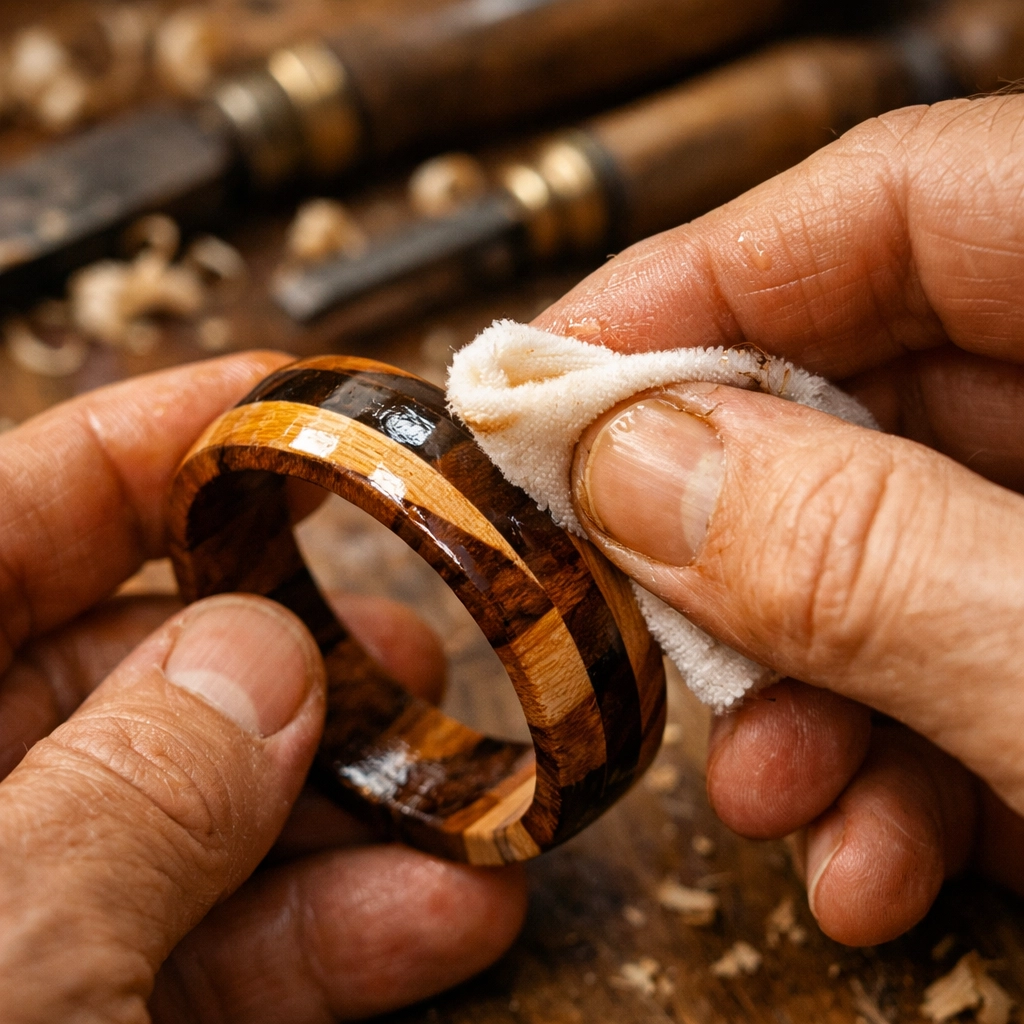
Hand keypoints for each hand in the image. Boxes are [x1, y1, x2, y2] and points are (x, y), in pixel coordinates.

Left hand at [0, 355, 525, 1020]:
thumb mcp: (4, 944)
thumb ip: (132, 788)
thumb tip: (263, 660)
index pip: (9, 517)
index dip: (152, 442)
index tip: (289, 400)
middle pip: (133, 662)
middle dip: (294, 648)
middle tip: (416, 637)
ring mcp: (16, 905)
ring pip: (194, 812)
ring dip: (349, 804)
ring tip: (476, 783)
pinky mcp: (78, 1010)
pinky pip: (202, 948)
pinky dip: (325, 934)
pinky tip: (442, 908)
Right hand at [535, 95, 1023, 945]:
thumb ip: (868, 562)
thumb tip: (629, 465)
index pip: (901, 200)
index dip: (695, 277)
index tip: (548, 376)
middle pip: (877, 381)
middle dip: (729, 516)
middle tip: (626, 595)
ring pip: (899, 537)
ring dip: (800, 672)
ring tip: (763, 787)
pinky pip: (962, 646)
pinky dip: (889, 753)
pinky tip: (867, 847)